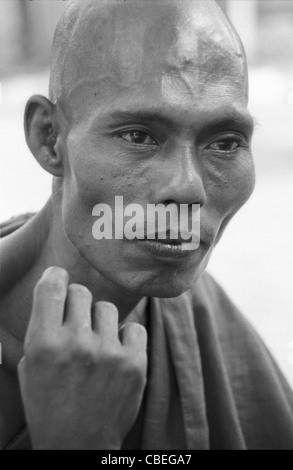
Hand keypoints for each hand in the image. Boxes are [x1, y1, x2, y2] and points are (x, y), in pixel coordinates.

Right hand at [18, 266, 146, 448]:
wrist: (78, 447)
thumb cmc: (49, 406)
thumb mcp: (30, 368)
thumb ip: (41, 329)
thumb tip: (55, 292)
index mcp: (43, 343)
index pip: (52, 286)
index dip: (55, 276)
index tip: (59, 278)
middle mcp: (76, 343)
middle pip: (82, 292)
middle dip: (77, 304)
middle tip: (77, 323)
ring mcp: (108, 352)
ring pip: (107, 308)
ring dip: (101, 322)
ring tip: (97, 346)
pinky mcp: (134, 363)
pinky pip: (134, 327)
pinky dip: (126, 337)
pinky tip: (117, 354)